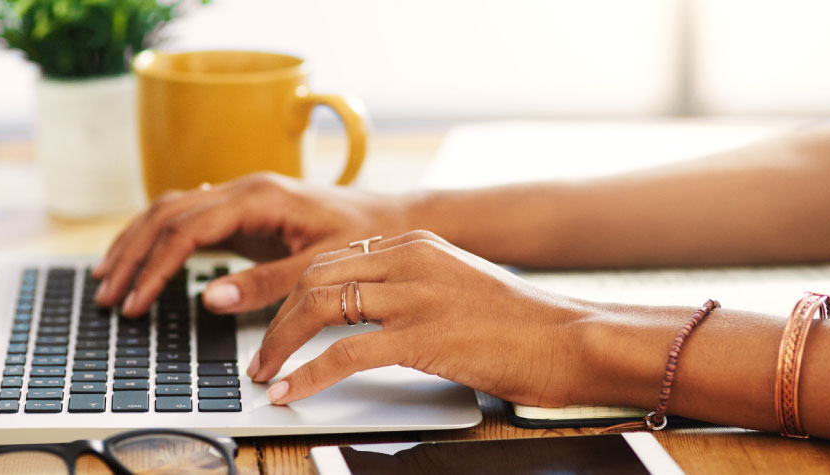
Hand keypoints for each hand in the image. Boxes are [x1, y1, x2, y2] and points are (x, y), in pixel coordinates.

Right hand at [93, 173, 410, 316]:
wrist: (394, 220)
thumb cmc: (365, 238)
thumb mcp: (320, 267)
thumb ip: (267, 283)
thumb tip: (211, 298)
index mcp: (259, 196)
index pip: (186, 229)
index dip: (154, 267)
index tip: (136, 302)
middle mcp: (243, 188)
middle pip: (166, 214)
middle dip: (131, 255)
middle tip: (108, 295)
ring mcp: (241, 197)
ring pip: (170, 210)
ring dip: (136, 243)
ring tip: (109, 279)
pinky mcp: (244, 212)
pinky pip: (188, 218)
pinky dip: (158, 238)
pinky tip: (141, 258)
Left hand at [248, 230, 594, 406]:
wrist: (570, 338)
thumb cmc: (520, 324)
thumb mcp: (457, 285)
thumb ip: (412, 286)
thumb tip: (363, 313)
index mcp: (416, 244)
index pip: (331, 260)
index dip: (291, 293)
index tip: (273, 322)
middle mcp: (409, 260)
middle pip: (315, 278)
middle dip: (276, 319)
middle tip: (259, 355)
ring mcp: (415, 296)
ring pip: (319, 308)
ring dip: (280, 345)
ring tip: (265, 374)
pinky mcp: (423, 336)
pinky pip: (344, 353)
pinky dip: (308, 374)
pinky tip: (291, 391)